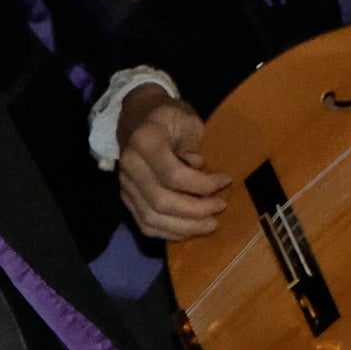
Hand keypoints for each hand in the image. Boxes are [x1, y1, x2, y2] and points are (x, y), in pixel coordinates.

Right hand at [113, 84, 234, 245]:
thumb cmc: (169, 117)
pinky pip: (145, 224)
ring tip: (210, 223)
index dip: (202, 184)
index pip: (173, 175)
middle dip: (196, 210)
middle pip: (162, 202)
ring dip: (185, 226)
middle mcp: (130, 165)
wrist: (139, 117)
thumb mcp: (187, 120)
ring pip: (152, 218)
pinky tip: (190, 229)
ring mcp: (125, 184)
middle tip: (220, 207)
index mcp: (145, 141)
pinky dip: (169, 232)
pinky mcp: (126, 198)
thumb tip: (198, 168)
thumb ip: (192, 144)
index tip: (225, 181)